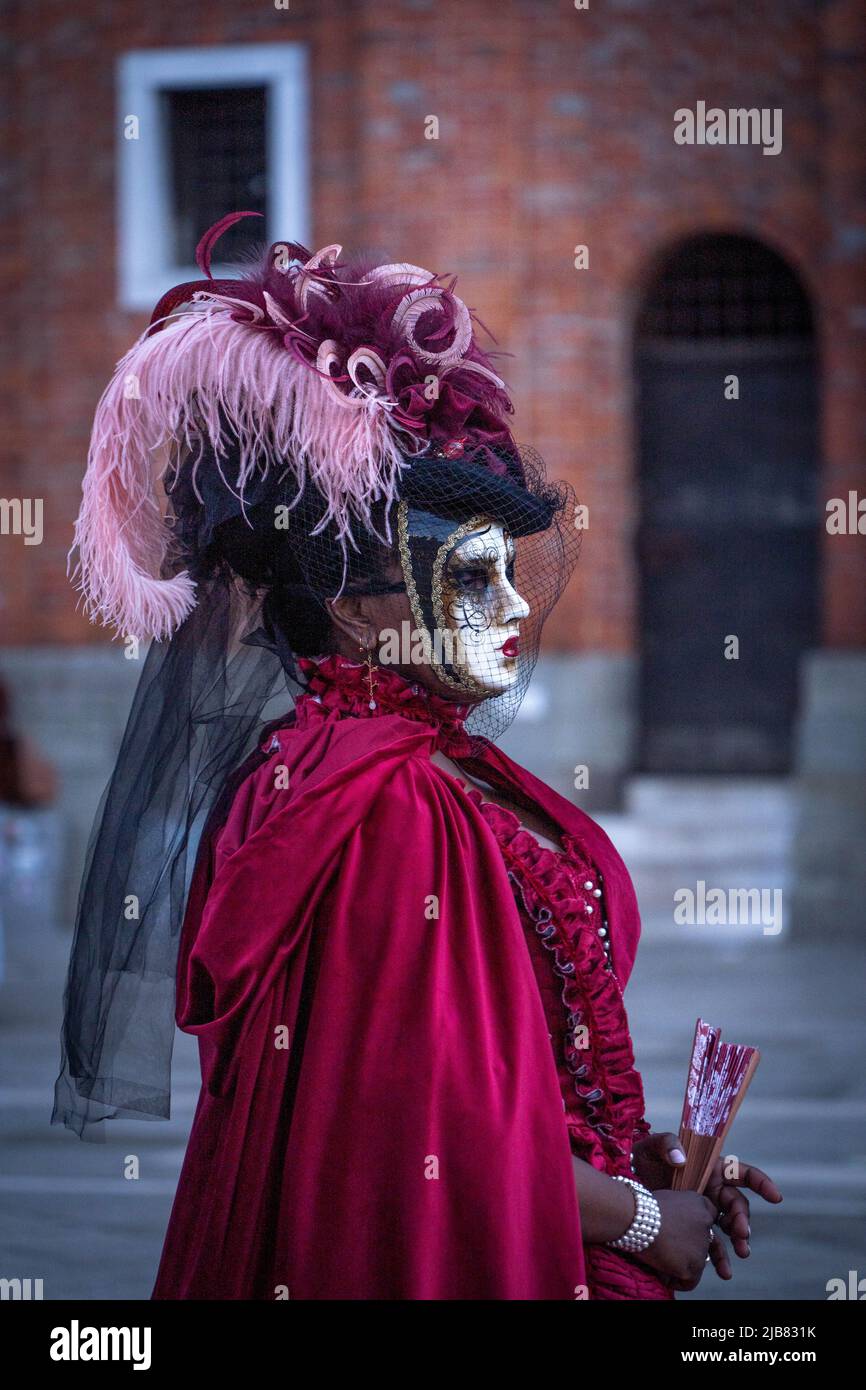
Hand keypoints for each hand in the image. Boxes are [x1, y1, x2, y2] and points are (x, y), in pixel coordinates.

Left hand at [632, 1133, 783, 1280]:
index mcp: (710, 1168)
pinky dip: (719, 1257)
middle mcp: (712, 1190)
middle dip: (743, 1219)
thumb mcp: (652, 1147)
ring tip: (741, 1253)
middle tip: (741, 1233)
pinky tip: (722, 1271)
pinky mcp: (696, 1227)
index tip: (776, 1197)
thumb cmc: (643, 1161)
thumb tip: (681, 1157)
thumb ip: (667, 1144)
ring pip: (730, 1226)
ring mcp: (705, 1210)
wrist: (627, 1190)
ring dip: (739, 1240)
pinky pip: (712, 1243)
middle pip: (737, 1204)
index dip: (761, 1182)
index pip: (741, 1173)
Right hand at [635, 1189, 718, 1290]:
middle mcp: (706, 1224)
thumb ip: (680, 1213)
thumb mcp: (667, 1201)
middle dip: (706, 1256)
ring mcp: (701, 1246)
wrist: (636, 1217)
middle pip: (706, 1244)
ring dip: (680, 1266)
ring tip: (660, 1259)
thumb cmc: (642, 1207)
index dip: (704, 1230)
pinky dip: (675, 1281)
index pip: (710, 1218)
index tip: (708, 1241)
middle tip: (725, 1273)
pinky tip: (662, 1274)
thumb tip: (677, 1230)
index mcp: (700, 1203)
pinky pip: (688, 1282)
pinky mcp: (694, 1265)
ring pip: (696, 1264)